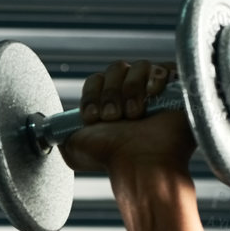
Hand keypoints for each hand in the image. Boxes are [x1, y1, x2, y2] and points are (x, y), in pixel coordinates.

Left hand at [57, 59, 194, 177]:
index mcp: (110, 105)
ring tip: (133, 115)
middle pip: (116, 69)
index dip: (92, 94)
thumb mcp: (74, 149)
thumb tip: (50, 129)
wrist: (140, 164)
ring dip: (130, 90)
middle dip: (110, 92)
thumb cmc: (110, 159)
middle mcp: (133, 96)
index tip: (92, 117)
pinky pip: (164, 67)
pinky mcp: (178, 89)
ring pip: (138, 66)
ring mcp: (157, 92)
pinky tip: (152, 97)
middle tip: (112, 118)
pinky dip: (153, 78)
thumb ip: (62, 134)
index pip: (97, 80)